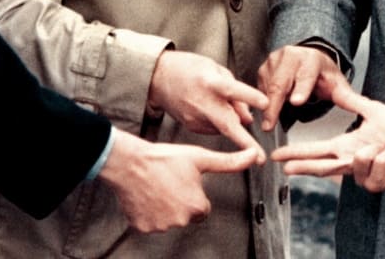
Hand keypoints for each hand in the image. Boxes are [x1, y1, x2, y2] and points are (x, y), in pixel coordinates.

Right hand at [98, 130, 262, 232]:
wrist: (130, 162)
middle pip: (185, 215)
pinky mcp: (142, 227)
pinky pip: (150, 223)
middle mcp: (180, 220)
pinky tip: (146, 196)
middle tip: (168, 183)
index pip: (202, 208)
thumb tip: (254, 156)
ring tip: (157, 187)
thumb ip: (229, 162)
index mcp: (197, 207)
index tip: (184, 182)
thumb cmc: (164, 159)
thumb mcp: (200, 158)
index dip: (194, 194)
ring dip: (164, 207)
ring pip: (168, 219)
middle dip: (179, 201)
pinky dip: (148, 213)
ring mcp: (160, 226)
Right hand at [147, 50, 267, 156]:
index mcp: (212, 83)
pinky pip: (214, 129)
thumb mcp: (215, 70)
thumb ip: (234, 92)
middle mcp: (204, 103)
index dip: (250, 97)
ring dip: (231, 122)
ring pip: (224, 128)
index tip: (266, 104)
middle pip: (228, 125)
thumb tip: (248, 117)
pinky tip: (211, 110)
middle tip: (260, 158)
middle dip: (246, 142)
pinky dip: (219, 123)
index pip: (234, 90)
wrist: (158, 77)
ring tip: (220, 104)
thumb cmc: (188, 69)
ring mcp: (196, 118)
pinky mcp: (191, 127)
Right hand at [257, 44, 349, 131]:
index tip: (296, 102)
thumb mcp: (336, 82)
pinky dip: (260, 103)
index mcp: (310, 59)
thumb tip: (363, 105)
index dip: (301, 89)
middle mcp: (290, 56)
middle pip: (280, 83)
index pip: (306, 75)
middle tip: (270, 124)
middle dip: (274, 105)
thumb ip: (346, 95)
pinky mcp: (263, 69)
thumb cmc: (321, 73)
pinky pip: (259, 89)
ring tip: (267, 123)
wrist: (307, 57)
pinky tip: (264, 112)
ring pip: (267, 87)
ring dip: (266, 106)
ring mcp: (274, 61)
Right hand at [271, 83, 384, 191]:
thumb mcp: (373, 111)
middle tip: (285, 168)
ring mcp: (363, 176)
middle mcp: (351, 162)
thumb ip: (352, 102)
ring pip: (354, 163)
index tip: (278, 156)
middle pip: (322, 167)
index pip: (316, 151)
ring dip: (372, 150)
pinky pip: (375, 166)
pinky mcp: (377, 183)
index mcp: (345, 147)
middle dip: (304, 167)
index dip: (297, 153)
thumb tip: (335, 89)